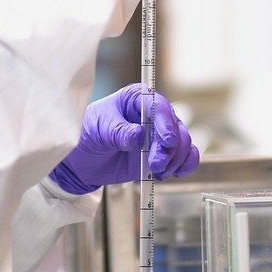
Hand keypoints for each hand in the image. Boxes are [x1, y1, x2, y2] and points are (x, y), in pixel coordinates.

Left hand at [48, 83, 200, 195]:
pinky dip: (185, 165)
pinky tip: (174, 173)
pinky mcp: (164, 152)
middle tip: (156, 165)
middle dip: (170, 148)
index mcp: (137, 98)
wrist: (86, 159)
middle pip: (175, 127)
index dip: (166, 123)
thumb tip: (139, 136)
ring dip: (175, 159)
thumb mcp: (99, 130)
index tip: (166, 141)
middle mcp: (154, 114)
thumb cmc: (90, 134)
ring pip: (183, 142)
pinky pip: (185, 156)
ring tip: (158, 172)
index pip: (159, 106)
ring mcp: (160, 134)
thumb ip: (119, 132)